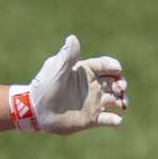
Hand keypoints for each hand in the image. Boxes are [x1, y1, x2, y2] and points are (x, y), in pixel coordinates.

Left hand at [13, 35, 127, 133]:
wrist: (35, 110)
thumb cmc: (44, 86)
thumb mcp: (56, 69)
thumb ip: (67, 56)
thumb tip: (73, 38)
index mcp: (85, 72)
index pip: (105, 65)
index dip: (113, 66)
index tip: (117, 69)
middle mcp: (92, 86)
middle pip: (114, 82)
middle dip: (121, 83)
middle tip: (120, 88)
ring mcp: (93, 102)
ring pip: (115, 100)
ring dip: (122, 100)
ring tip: (122, 104)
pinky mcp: (91, 118)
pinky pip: (107, 119)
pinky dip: (114, 120)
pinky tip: (117, 120)